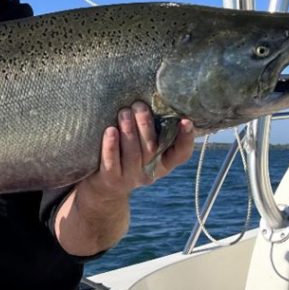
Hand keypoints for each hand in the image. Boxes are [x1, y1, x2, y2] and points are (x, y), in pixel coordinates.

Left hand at [54, 101, 194, 255]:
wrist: (102, 190)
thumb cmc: (124, 158)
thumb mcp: (142, 148)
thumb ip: (151, 132)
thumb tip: (152, 100)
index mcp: (162, 163)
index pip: (181, 154)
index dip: (186, 139)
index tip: (186, 120)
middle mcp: (149, 172)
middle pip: (152, 147)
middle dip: (145, 124)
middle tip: (139, 105)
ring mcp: (130, 178)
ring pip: (133, 153)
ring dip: (129, 130)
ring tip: (124, 111)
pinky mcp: (110, 180)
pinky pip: (111, 161)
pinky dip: (111, 145)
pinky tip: (110, 130)